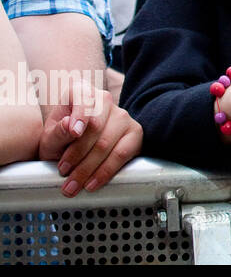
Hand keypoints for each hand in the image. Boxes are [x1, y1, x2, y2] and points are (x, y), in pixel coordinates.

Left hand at [37, 78, 141, 196]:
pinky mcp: (135, 133)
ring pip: (107, 143)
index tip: (73, 134)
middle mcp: (105, 101)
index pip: (85, 100)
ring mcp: (123, 116)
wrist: (73, 146)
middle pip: (96, 127)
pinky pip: (123, 154)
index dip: (80, 116)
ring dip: (89, 168)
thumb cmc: (61, 138)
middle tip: (64, 173)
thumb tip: (71, 127)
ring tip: (74, 184)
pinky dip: (106, 171)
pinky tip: (93, 182)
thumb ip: (57, 132)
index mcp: (82, 92)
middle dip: (78, 154)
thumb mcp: (50, 136)